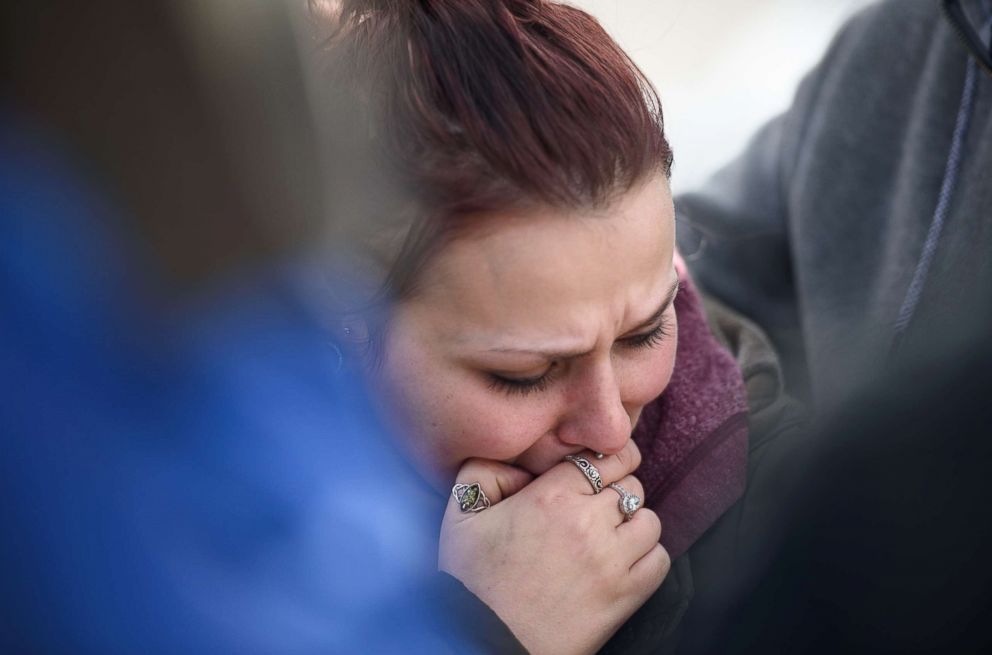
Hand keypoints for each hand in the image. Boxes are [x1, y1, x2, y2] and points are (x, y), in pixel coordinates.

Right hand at [439, 440, 669, 654]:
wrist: (484, 642)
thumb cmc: (470, 583)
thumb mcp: (460, 517)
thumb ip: (481, 472)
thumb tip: (518, 464)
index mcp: (549, 497)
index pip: (605, 459)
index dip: (608, 459)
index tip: (603, 468)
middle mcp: (586, 522)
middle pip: (630, 486)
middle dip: (617, 491)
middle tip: (598, 506)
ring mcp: (610, 560)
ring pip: (648, 521)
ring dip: (633, 524)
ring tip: (612, 535)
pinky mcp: (624, 595)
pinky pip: (658, 560)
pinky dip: (647, 556)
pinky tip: (624, 561)